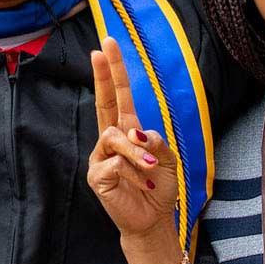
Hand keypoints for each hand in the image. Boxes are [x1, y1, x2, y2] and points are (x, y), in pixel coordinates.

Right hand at [85, 37, 177, 237]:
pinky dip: (133, 173)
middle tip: (99, 50)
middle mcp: (110, 139)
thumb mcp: (168, 160)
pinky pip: (114, 164)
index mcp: (127, 130)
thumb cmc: (158, 187)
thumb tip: (137, 133)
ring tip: (151, 168)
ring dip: (137, 152)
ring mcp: (100, 157)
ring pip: (114, 138)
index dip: (114, 71)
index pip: (118, 95)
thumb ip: (156, 141)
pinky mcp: (96, 176)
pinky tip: (143, 186)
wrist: (152, 220)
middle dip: (102, 75)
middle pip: (104, 102)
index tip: (108, 44)